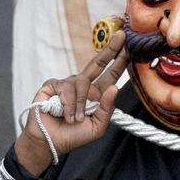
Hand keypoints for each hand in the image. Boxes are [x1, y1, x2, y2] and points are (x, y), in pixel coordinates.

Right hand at [15, 31, 127, 174]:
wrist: (50, 143)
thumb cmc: (73, 136)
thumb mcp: (97, 126)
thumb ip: (107, 109)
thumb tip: (114, 87)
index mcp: (96, 94)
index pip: (110, 74)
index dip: (119, 61)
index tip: (129, 47)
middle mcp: (83, 85)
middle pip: (98, 63)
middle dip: (110, 49)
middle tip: (120, 36)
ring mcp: (67, 84)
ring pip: (80, 82)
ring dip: (79, 104)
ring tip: (75, 120)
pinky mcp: (52, 86)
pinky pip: (65, 88)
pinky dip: (67, 104)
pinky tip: (64, 114)